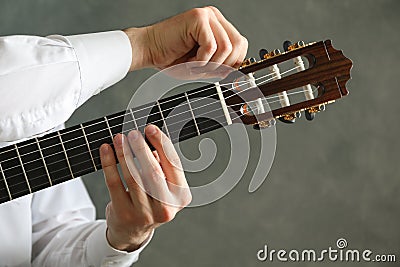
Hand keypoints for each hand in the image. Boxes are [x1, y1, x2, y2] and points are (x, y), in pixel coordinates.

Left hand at [99, 124, 191, 250]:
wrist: (132, 231)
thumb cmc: (150, 200)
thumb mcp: (163, 185)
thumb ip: (161, 164)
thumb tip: (150, 137)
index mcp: (181, 196)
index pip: (173, 165)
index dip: (161, 144)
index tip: (150, 128)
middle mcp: (166, 207)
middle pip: (153, 171)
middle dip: (141, 148)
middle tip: (132, 133)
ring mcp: (145, 214)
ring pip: (133, 177)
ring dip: (124, 153)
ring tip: (119, 138)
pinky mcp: (124, 214)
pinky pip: (115, 183)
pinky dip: (109, 164)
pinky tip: (106, 150)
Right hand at [123, 6, 247, 70]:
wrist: (149, 50)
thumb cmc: (172, 58)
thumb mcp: (204, 67)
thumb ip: (222, 68)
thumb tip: (238, 73)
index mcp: (218, 26)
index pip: (241, 44)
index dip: (234, 62)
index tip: (221, 72)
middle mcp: (214, 17)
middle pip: (238, 44)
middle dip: (224, 64)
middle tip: (205, 70)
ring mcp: (206, 15)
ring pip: (226, 47)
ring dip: (210, 64)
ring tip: (194, 65)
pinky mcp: (198, 18)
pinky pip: (211, 46)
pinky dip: (201, 60)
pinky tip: (189, 60)